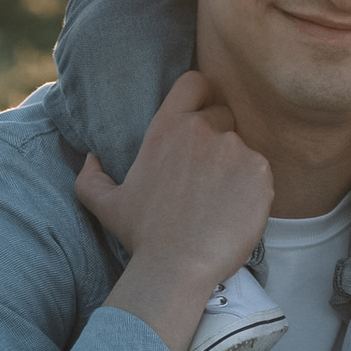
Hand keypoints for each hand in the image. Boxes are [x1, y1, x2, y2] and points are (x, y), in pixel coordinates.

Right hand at [77, 72, 274, 350]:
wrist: (178, 266)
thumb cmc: (143, 235)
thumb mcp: (105, 205)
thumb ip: (91, 177)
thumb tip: (90, 159)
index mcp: (167, 128)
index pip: (194, 83)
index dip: (202, 94)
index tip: (202, 112)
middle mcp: (202, 129)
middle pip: (223, 114)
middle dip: (219, 137)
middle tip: (210, 173)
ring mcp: (234, 148)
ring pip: (242, 146)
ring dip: (235, 165)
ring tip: (222, 200)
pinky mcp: (259, 171)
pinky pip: (260, 171)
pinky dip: (252, 187)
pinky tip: (237, 211)